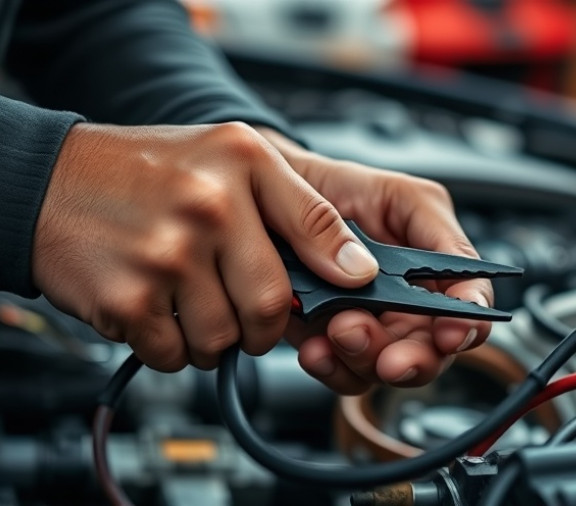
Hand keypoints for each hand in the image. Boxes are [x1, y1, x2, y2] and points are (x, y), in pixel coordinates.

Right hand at [33, 122, 380, 371]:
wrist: (49, 182)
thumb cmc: (146, 172)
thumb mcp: (230, 158)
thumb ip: (296, 206)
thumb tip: (354, 267)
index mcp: (241, 162)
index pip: (318, 225)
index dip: (341, 270)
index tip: (352, 287)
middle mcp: (208, 207)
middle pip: (271, 305)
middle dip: (264, 325)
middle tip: (248, 314)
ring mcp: (166, 256)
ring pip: (223, 339)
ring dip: (213, 337)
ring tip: (191, 302)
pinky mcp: (127, 300)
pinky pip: (175, 355)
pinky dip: (171, 347)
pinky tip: (157, 308)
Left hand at [257, 127, 493, 394]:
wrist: (265, 201)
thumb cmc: (330, 187)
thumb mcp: (390, 189)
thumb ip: (418, 221)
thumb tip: (394, 272)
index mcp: (435, 260)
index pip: (470, 299)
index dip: (468, 322)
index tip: (451, 334)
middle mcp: (410, 299)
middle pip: (433, 348)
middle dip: (414, 359)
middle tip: (391, 360)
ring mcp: (372, 324)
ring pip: (387, 367)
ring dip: (365, 359)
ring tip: (338, 331)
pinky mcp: (331, 341)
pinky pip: (342, 371)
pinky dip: (329, 364)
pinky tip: (315, 347)